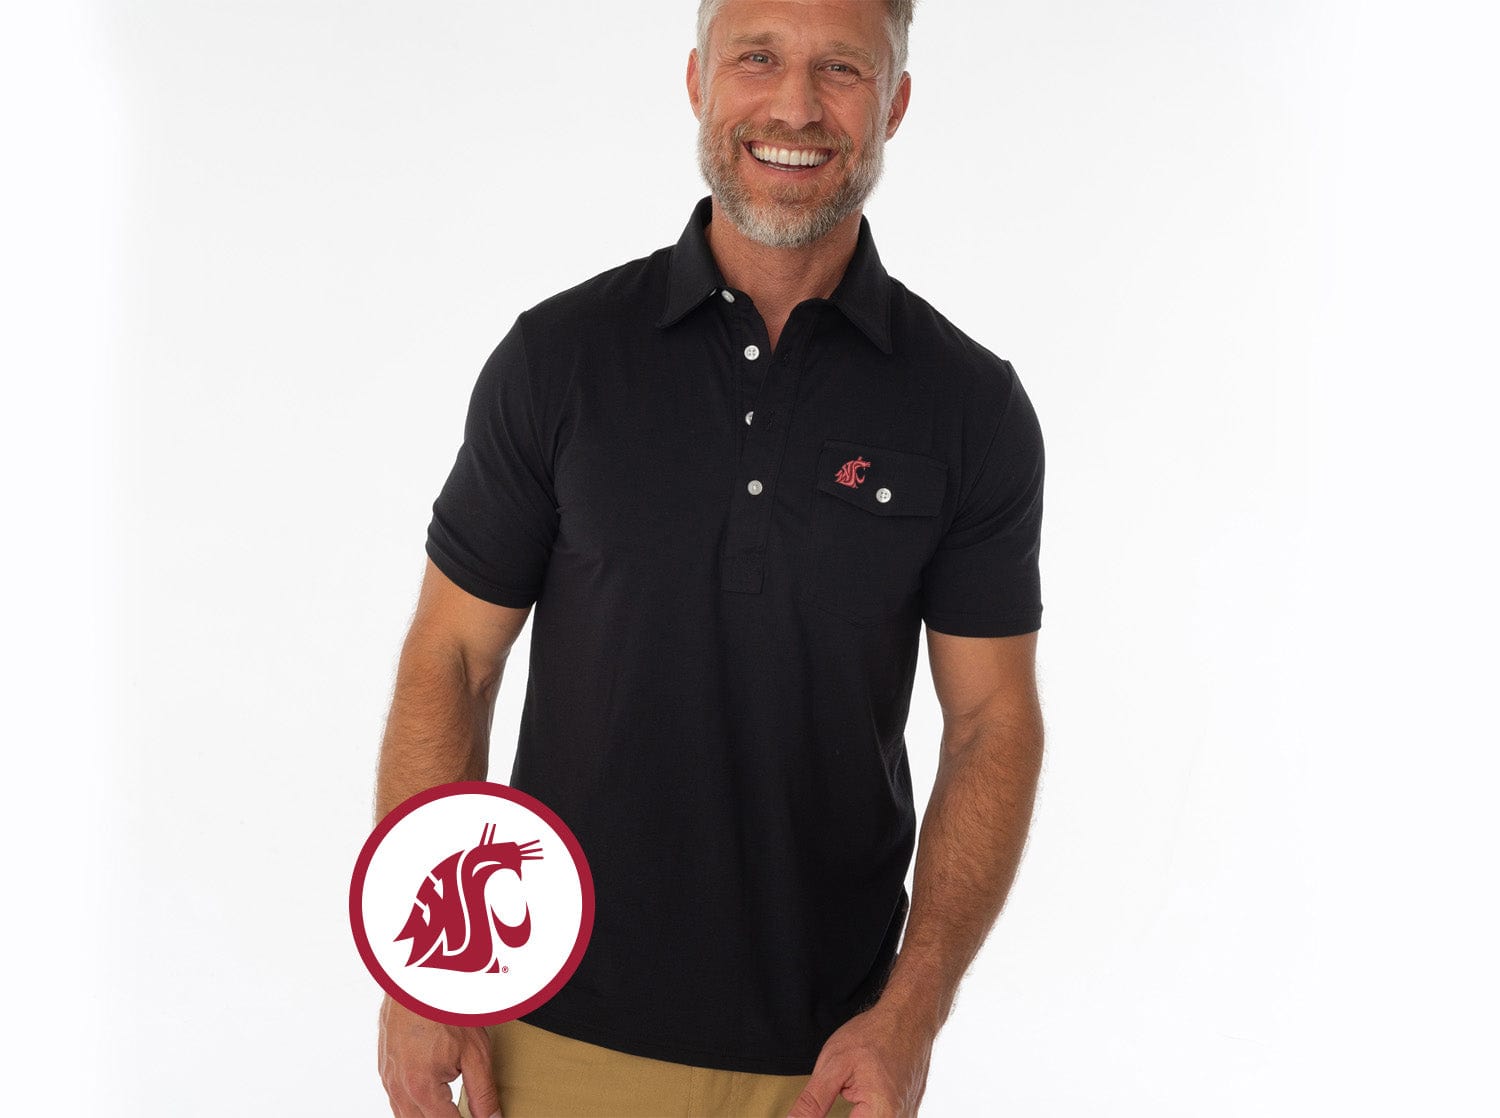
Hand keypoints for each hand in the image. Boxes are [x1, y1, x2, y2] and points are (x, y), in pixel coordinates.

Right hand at [378, 994, 502, 1117]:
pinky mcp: (384, 1066)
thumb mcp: (475, 1053)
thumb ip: (482, 1093)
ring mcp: (388, 1077)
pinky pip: (395, 1099)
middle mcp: (399, 1087)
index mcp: (421, 1088)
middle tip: (465, 1111)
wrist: (419, 977)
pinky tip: (429, 1098)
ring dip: (427, 1115)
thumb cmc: (446, 1007)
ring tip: (449, 1106)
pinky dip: (412, 1105)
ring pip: (404, 1115)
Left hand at [788, 1004, 933, 1117]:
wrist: (909, 1016)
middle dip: (840, 1113)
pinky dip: (867, 1109)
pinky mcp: (907, 1112)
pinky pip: (881, 1117)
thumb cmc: (875, 1034)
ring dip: (856, 1112)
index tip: (823, 1100)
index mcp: (881, 1115)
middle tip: (842, 1086)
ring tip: (854, 1084)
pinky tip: (864, 1092)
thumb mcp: (833, 1065)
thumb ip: (813, 1102)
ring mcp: (907, 1117)